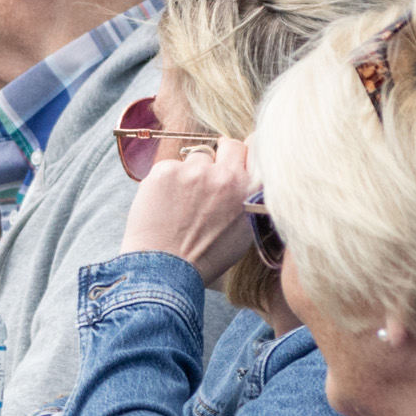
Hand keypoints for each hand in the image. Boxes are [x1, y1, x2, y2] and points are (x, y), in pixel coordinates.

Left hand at [119, 136, 258, 282]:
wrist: (165, 270)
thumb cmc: (204, 258)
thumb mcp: (244, 232)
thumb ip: (248, 201)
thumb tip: (247, 182)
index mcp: (247, 190)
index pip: (252, 149)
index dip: (241, 155)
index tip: (234, 160)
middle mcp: (223, 176)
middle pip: (226, 146)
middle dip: (219, 158)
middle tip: (206, 181)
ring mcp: (192, 171)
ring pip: (195, 157)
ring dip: (190, 173)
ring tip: (180, 203)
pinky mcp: (164, 171)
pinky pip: (169, 166)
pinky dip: (166, 181)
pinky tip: (163, 204)